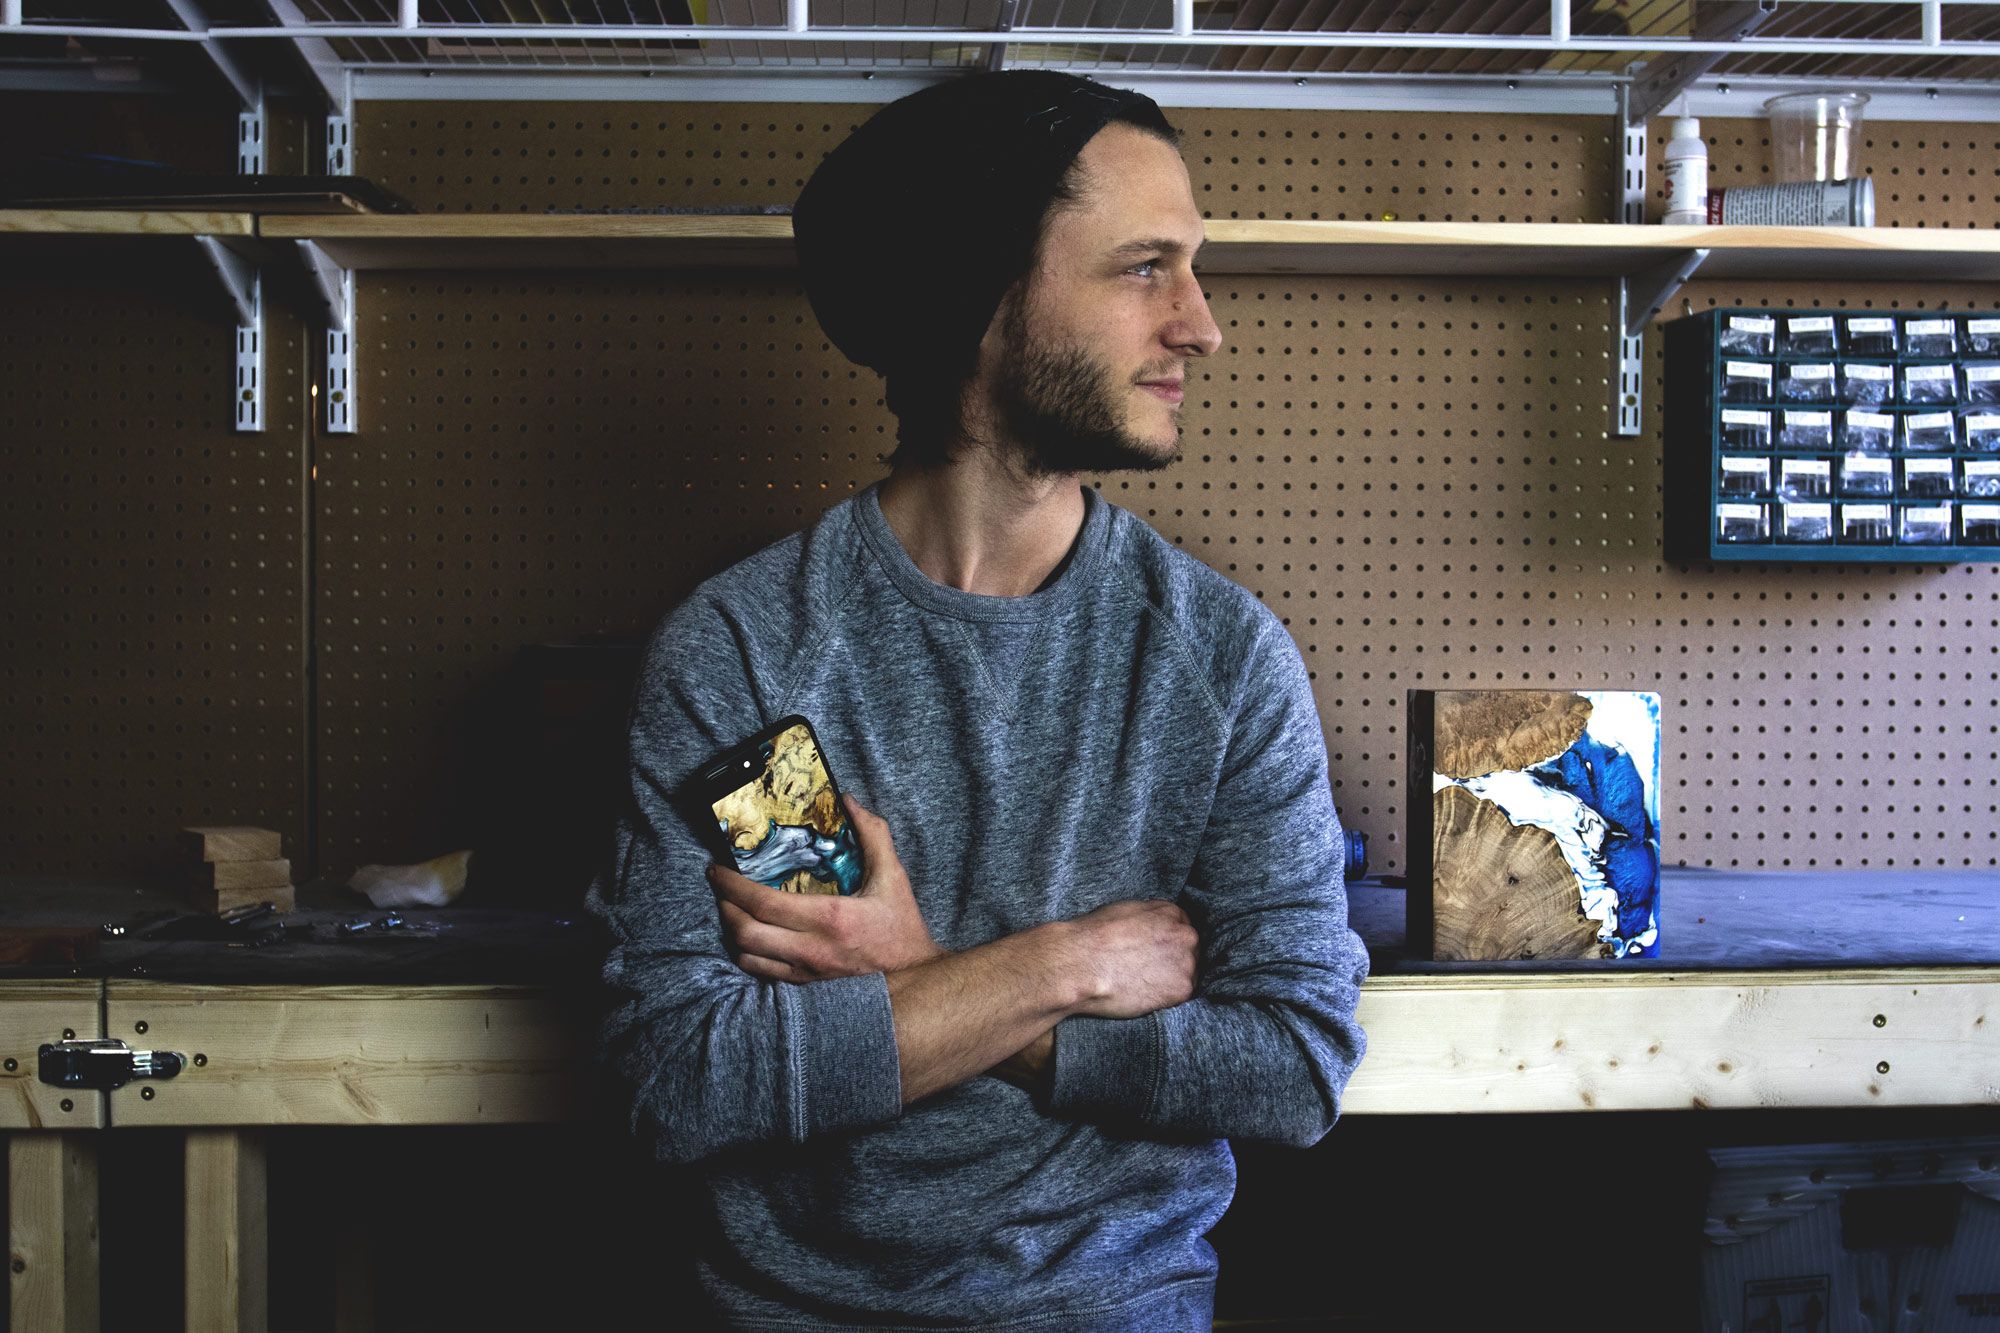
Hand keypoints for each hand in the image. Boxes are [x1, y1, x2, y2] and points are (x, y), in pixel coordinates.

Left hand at [709, 793, 946, 982]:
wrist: (915, 979)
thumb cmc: (902, 928)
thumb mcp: (893, 877)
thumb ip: (873, 835)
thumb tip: (847, 801)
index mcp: (830, 919)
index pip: (764, 903)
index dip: (732, 886)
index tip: (717, 870)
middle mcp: (812, 950)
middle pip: (745, 932)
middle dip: (724, 907)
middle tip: (719, 887)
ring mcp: (806, 972)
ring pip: (746, 957)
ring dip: (731, 931)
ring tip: (731, 909)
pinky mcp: (806, 986)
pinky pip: (761, 973)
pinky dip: (747, 953)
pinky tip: (749, 937)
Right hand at [1061, 900, 1198, 1019]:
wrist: (1080, 963)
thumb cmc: (1093, 936)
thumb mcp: (1124, 910)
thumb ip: (1148, 918)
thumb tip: (1150, 928)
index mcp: (1172, 912)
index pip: (1180, 930)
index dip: (1166, 945)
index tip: (1154, 955)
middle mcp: (1186, 934)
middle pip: (1189, 952)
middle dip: (1172, 963)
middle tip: (1147, 973)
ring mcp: (1187, 962)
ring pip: (1187, 976)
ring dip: (1170, 982)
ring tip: (1143, 986)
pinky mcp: (1181, 989)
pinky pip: (1181, 997)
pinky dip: (1165, 1000)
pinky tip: (1144, 996)